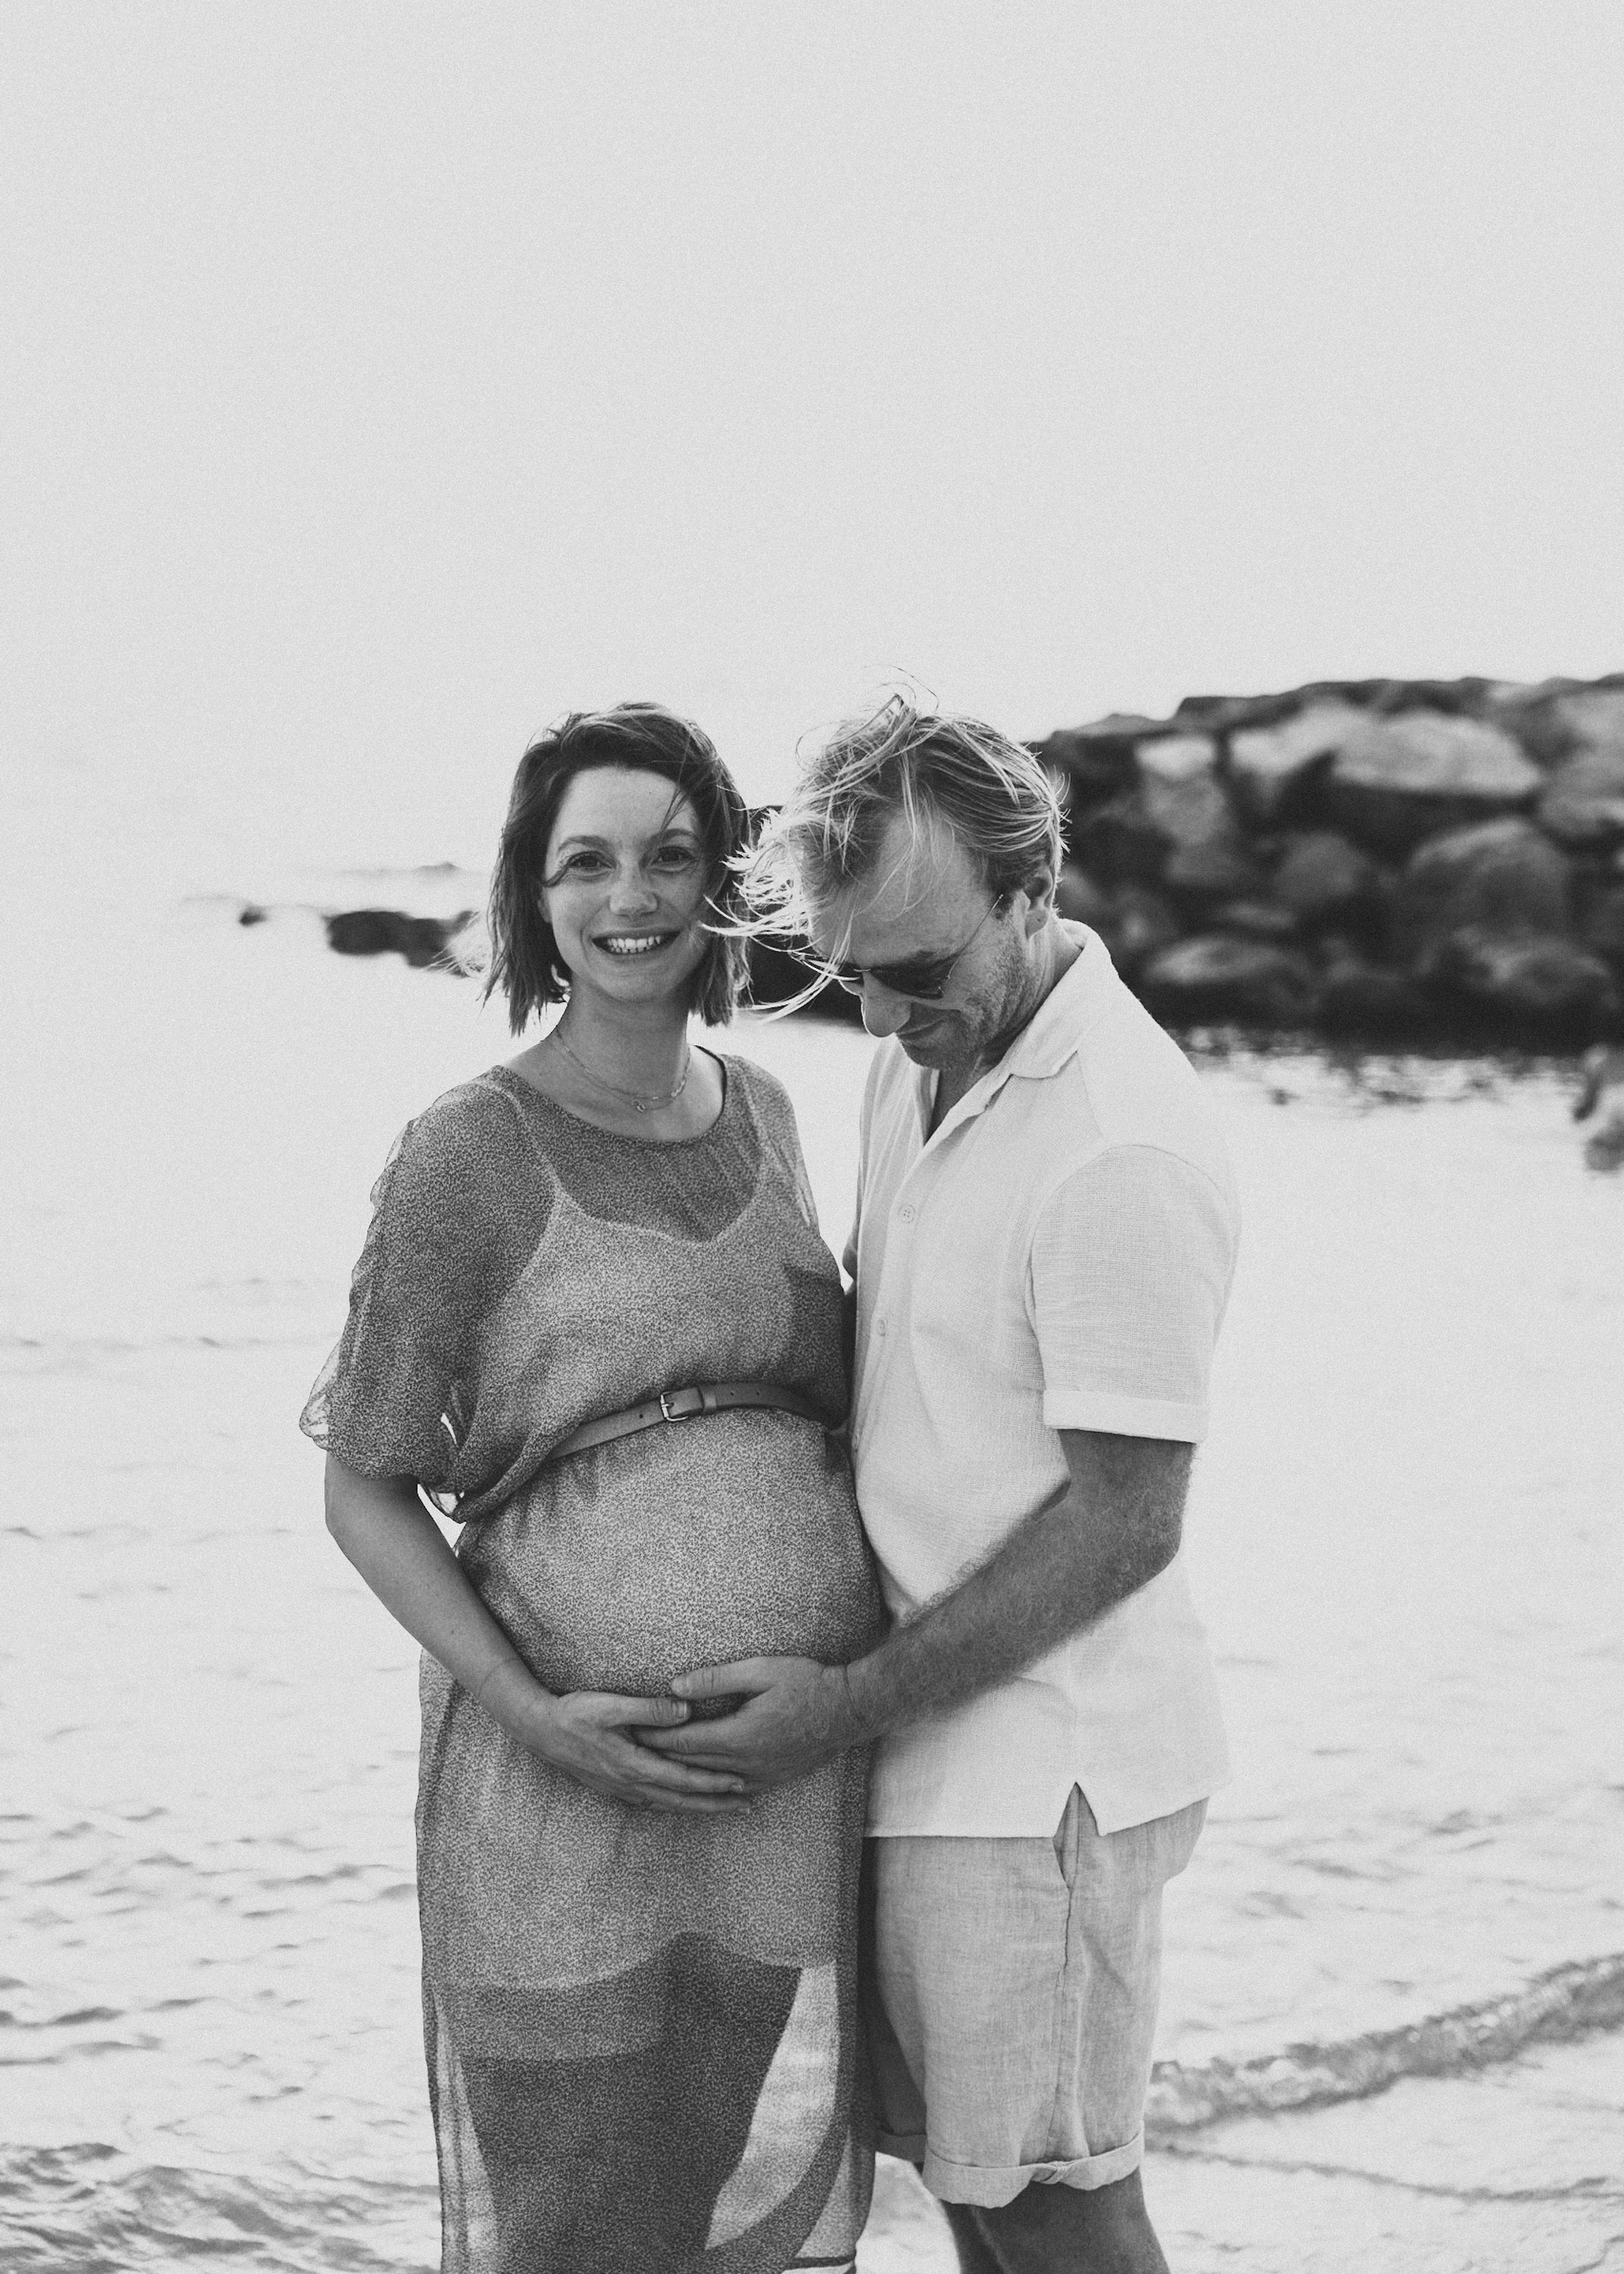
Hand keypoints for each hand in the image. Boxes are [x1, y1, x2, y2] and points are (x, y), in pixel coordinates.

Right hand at [513, 1681, 752, 1813]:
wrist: (540, 1730)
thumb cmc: (575, 1714)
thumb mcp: (612, 1705)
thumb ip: (649, 1709)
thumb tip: (685, 1710)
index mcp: (634, 1765)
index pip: (683, 1778)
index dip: (713, 1783)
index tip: (741, 1783)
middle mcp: (631, 1784)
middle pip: (682, 1800)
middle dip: (715, 1803)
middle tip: (747, 1805)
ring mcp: (622, 1789)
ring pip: (669, 1804)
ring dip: (698, 1807)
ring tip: (725, 1807)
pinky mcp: (615, 1787)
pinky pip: (653, 1802)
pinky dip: (675, 1805)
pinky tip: (684, 1804)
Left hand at [639, 1657, 861, 1790]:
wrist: (849, 1711)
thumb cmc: (807, 1683)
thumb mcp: (761, 1671)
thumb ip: (717, 1679)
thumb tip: (676, 1687)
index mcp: (739, 1736)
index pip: (684, 1742)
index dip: (655, 1738)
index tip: (631, 1733)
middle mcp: (745, 1764)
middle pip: (691, 1765)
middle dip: (660, 1758)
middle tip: (631, 1752)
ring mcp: (759, 1777)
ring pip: (709, 1783)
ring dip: (681, 1776)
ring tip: (654, 1770)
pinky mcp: (771, 1781)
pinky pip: (731, 1791)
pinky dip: (709, 1789)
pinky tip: (697, 1788)